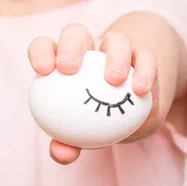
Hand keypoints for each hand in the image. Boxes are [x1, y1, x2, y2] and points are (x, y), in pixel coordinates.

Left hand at [27, 23, 159, 163]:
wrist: (133, 112)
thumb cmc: (95, 120)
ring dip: (115, 55)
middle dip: (70, 44)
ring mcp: (117, 50)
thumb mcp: (83, 134)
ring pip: (116, 38)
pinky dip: (144, 70)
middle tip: (69, 68)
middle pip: (76, 32)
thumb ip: (70, 142)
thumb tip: (61, 153)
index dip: (40, 51)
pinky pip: (146, 57)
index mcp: (64, 61)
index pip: (45, 46)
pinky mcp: (145, 57)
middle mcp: (89, 49)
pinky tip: (141, 90)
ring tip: (114, 80)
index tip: (43, 70)